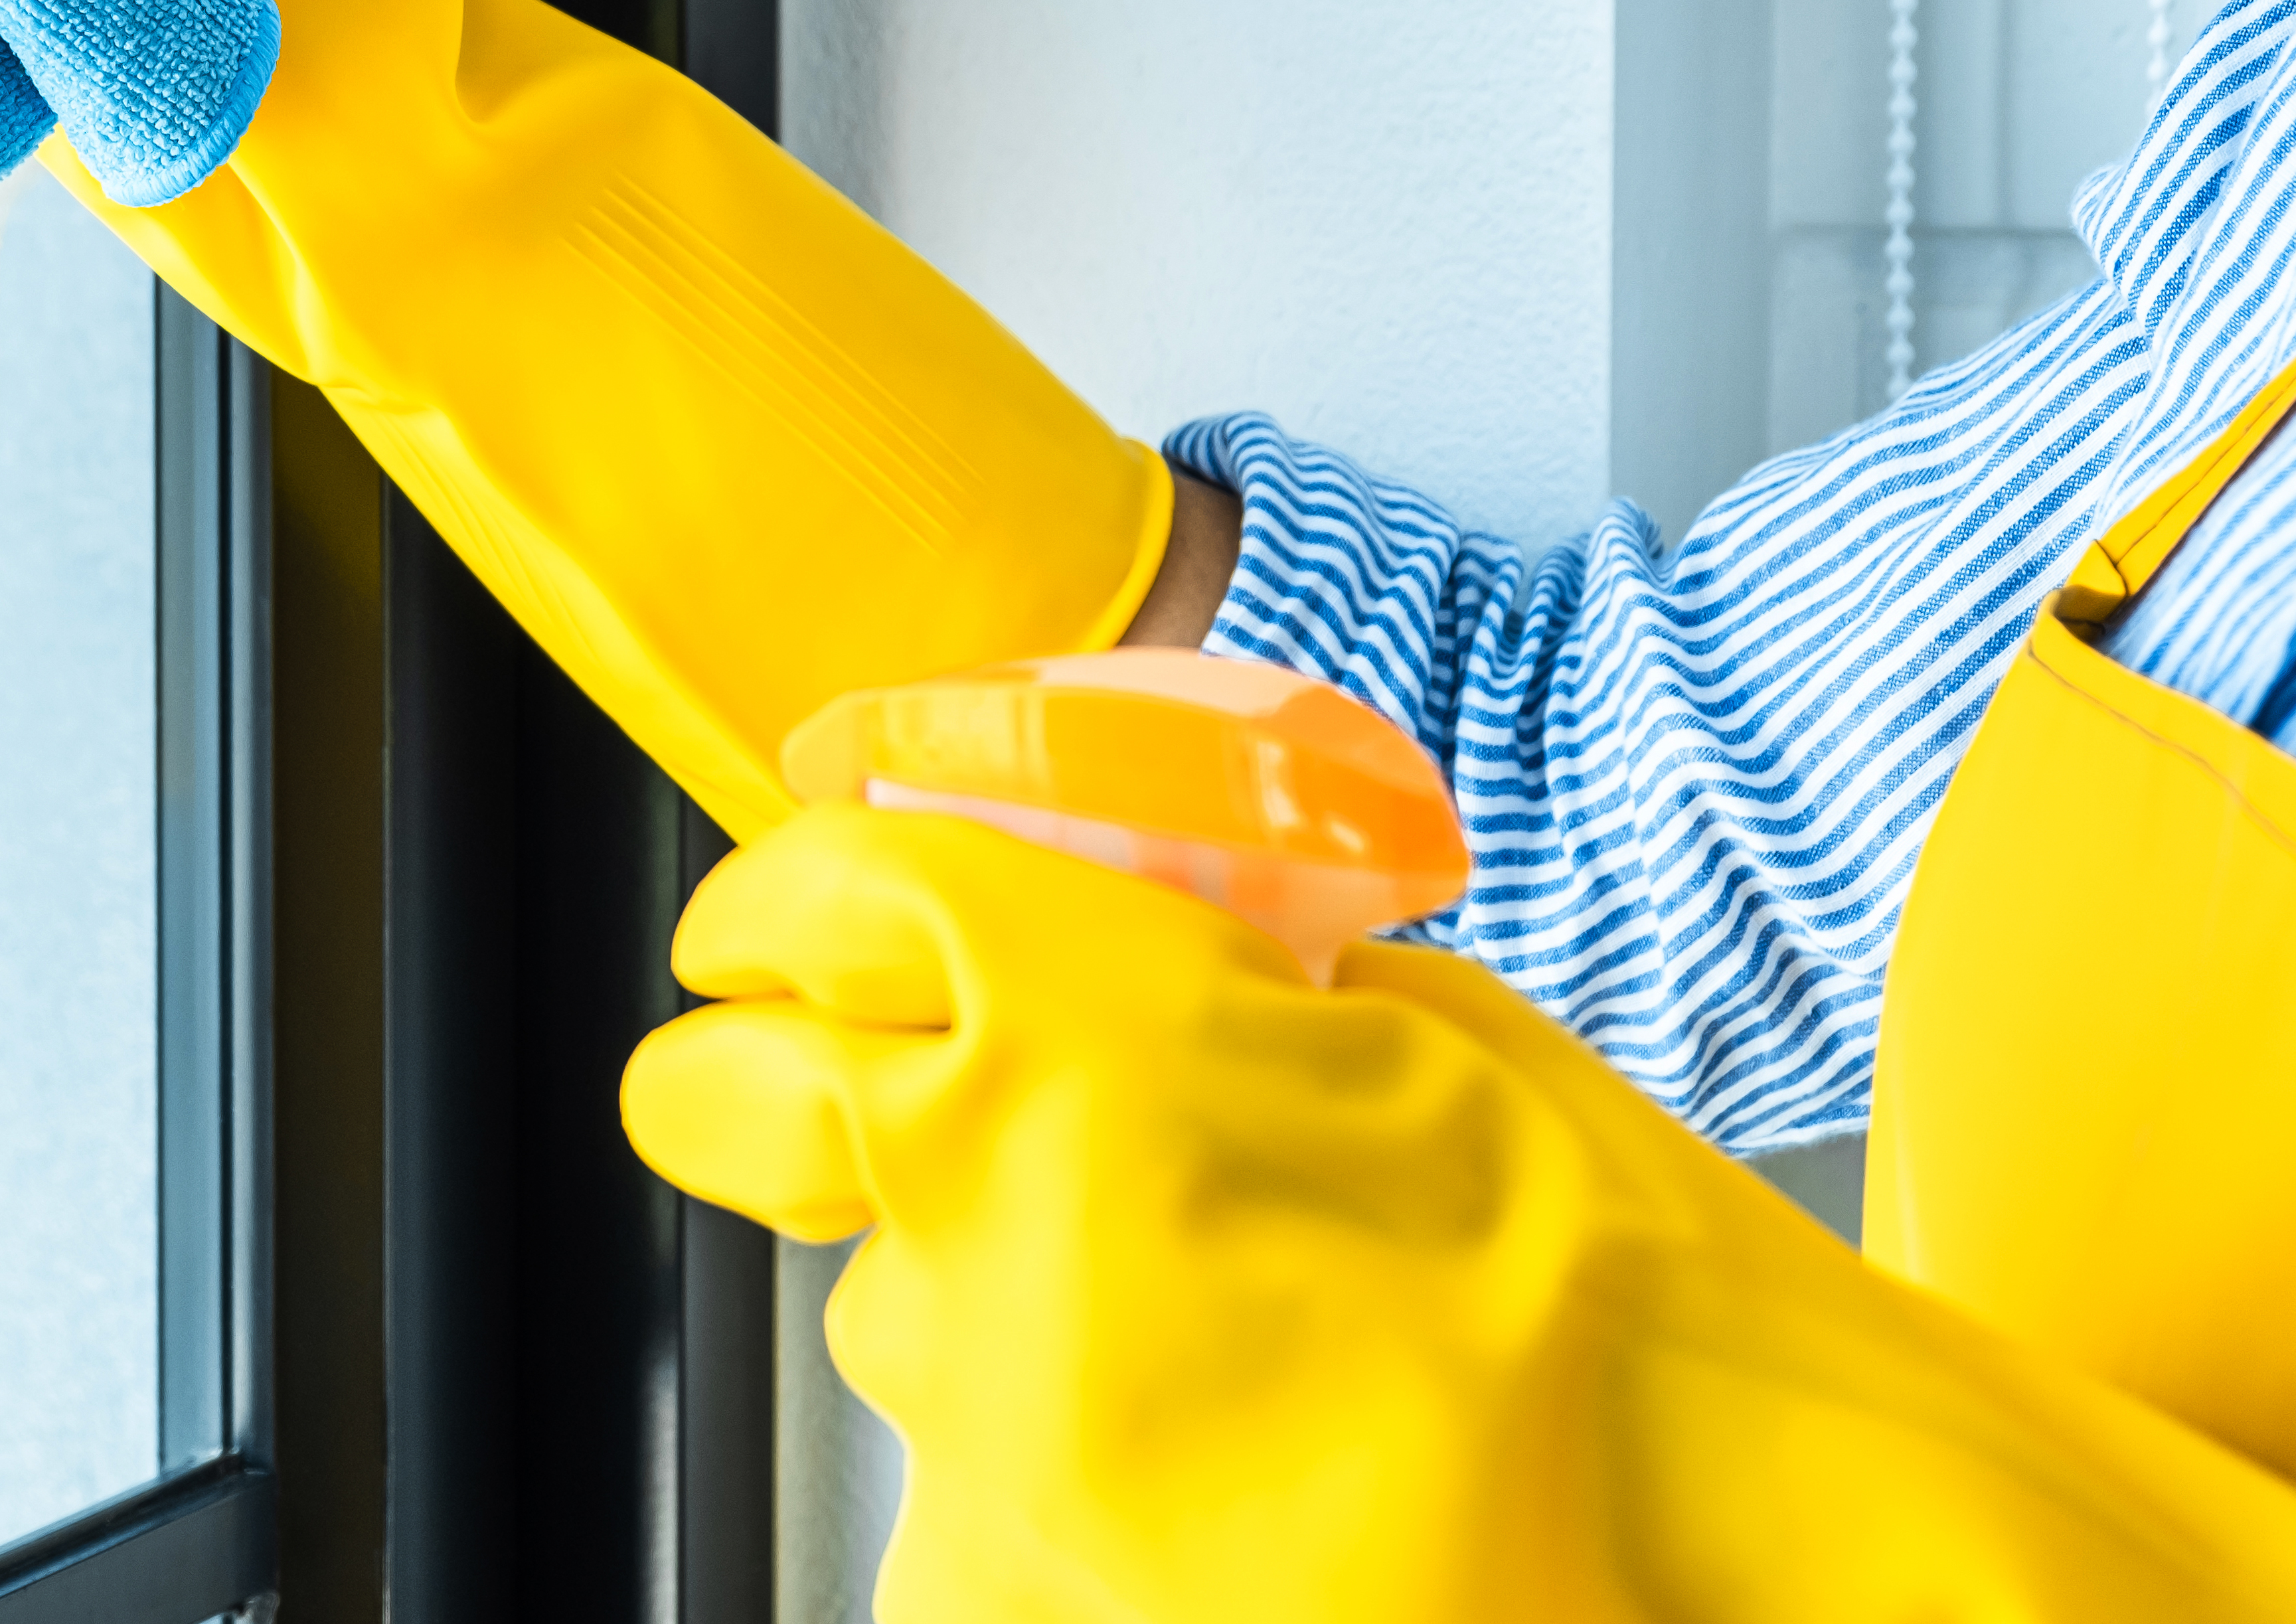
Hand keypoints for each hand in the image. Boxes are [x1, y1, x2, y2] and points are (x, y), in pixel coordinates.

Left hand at [626, 803, 2295, 1620]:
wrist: (1739, 1536)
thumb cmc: (1611, 1284)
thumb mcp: (1388, 1034)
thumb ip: (1175, 987)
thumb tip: (1056, 967)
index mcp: (1072, 1007)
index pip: (805, 898)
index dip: (779, 911)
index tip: (776, 933)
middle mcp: (975, 1198)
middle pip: (713, 1096)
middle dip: (754, 1086)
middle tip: (836, 1100)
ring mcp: (976, 1414)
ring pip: (872, 1319)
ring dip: (976, 1313)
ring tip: (1180, 1353)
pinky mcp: (997, 1582)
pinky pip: (952, 1501)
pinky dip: (1035, 1481)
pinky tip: (1187, 1484)